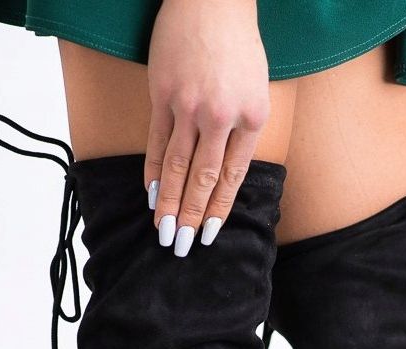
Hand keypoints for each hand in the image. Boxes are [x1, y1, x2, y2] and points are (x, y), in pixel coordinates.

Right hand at [145, 0, 270, 255]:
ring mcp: (189, 106)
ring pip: (176, 166)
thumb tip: (224, 171)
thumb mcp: (257, 89)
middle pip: (203, 179)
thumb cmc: (238, 44)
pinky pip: (156, 142)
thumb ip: (243, 129)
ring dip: (168, 203)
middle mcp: (221, 116)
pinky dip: (151, 170)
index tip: (208, 234)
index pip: (232, 177)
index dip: (218, 210)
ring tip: (163, 231)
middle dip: (191, 216)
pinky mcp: (163, 94)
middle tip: (181, 246)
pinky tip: (149, 193)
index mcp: (252, 118)